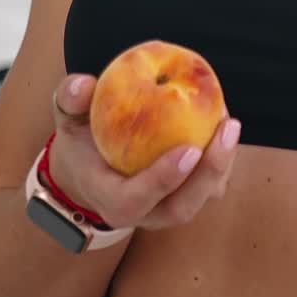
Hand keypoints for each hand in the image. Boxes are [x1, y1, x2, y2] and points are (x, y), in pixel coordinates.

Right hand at [44, 74, 239, 230]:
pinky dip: (223, 156)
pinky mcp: (186, 196)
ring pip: (203, 197)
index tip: (188, 149)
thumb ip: (70, 98)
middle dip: (209, 172)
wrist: (92, 168)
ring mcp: (167, 209)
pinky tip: (224, 120)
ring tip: (229, 122)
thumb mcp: (68, 118)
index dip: (162, 180)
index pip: (134, 200)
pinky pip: (211, 183)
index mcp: (109, 199)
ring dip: (222, 163)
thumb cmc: (82, 139)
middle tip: (226, 127)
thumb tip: (84, 84)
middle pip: (180, 208)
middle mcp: (142, 213)